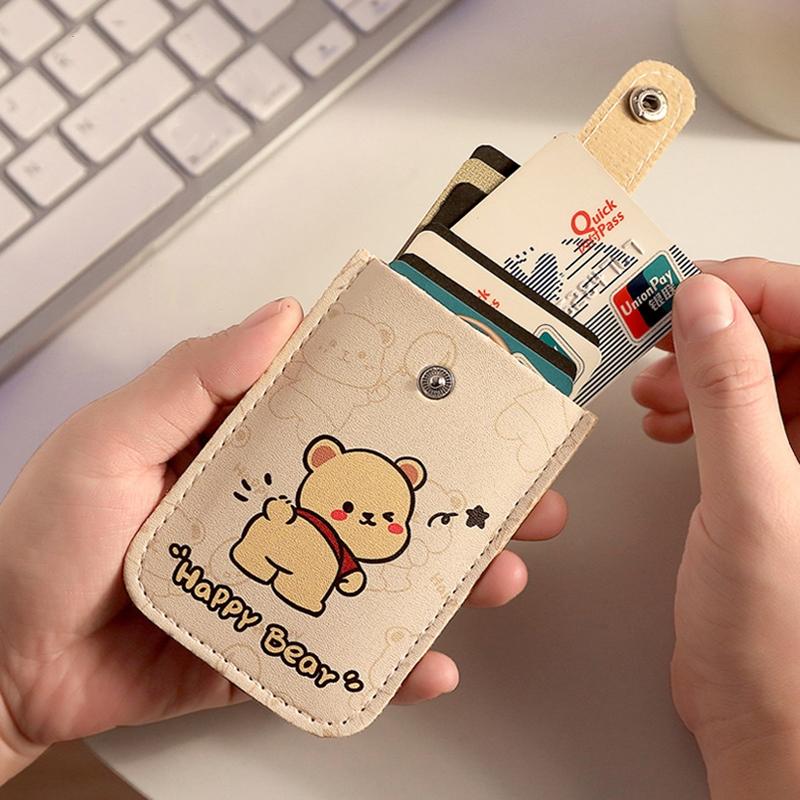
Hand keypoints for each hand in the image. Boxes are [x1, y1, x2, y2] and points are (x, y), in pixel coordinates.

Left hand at [0, 297, 568, 781]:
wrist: (3, 657)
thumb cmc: (43, 538)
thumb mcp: (115, 438)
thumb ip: (193, 380)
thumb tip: (276, 320)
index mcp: (245, 449)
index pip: (344, 417)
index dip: (410, 406)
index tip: (472, 400)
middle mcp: (273, 510)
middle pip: (382, 499)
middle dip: (459, 497)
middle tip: (517, 494)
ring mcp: (278, 581)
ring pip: (379, 575)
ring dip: (446, 577)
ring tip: (495, 576)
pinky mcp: (268, 645)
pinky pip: (341, 655)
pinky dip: (389, 665)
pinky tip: (427, 663)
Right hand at [633, 259, 799, 797]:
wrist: (764, 713)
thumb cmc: (780, 634)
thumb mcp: (751, 497)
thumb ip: (730, 394)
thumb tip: (707, 308)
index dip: (750, 292)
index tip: (686, 291)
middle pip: (784, 337)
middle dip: (715, 331)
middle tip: (659, 339)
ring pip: (755, 370)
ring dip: (699, 368)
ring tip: (656, 389)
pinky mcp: (768, 477)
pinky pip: (735, 410)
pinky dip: (695, 404)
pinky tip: (667, 422)